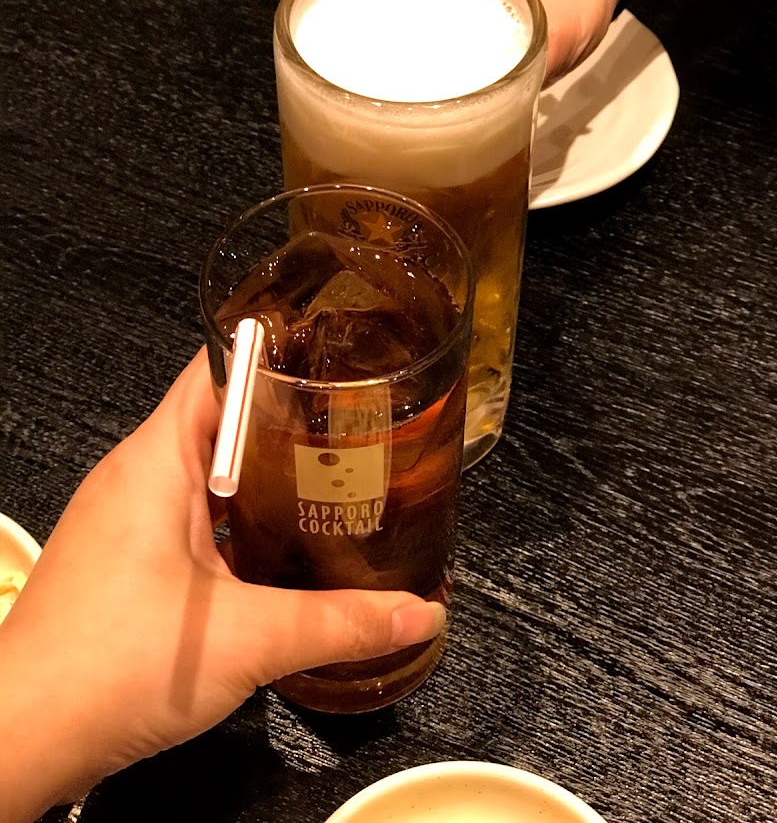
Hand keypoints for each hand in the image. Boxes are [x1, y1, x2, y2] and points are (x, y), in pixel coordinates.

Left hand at [0, 351, 444, 819]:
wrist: (21, 739)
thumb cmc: (112, 667)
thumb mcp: (248, 638)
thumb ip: (342, 622)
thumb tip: (419, 613)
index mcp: (157, 459)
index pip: (219, 368)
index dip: (280, 355)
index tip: (337, 360)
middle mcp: (136, 475)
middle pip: (221, 418)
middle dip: (288, 423)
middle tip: (357, 428)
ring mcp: (124, 518)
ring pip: (206, 472)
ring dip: (263, 478)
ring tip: (330, 484)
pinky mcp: (123, 559)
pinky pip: (187, 515)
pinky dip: (234, 521)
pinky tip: (276, 551)